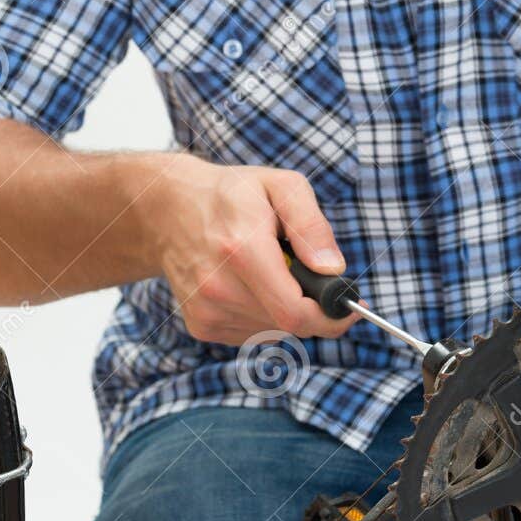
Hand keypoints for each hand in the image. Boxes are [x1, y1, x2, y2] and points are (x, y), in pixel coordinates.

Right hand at [145, 158, 358, 345]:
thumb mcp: (282, 187)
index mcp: (242, 250)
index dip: (333, 317)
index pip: (296, 312)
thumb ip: (312, 226)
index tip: (351, 307)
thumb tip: (333, 269)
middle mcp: (218, 287)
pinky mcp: (200, 326)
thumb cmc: (233, 194)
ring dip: (287, 308)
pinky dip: (265, 315)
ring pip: (275, 331)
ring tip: (270, 270)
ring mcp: (206, 311)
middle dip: (312, 305)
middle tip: (307, 273)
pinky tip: (251, 284)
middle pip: (290, 324)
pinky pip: (254, 333)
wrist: (168, 210)